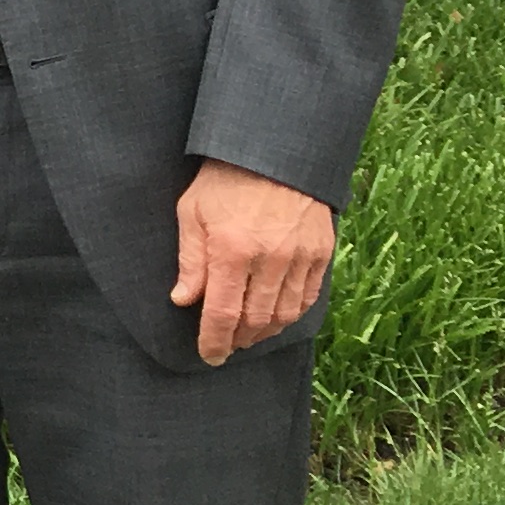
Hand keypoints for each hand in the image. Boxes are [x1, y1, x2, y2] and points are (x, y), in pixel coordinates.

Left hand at [169, 157, 332, 365]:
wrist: (274, 149)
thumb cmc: (224, 179)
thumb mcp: (192, 212)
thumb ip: (190, 260)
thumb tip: (183, 300)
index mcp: (232, 251)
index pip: (222, 314)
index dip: (214, 342)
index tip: (208, 356)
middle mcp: (270, 259)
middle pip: (256, 320)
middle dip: (239, 340)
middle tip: (226, 346)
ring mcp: (300, 256)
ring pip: (285, 314)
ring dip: (266, 332)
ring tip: (249, 335)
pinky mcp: (321, 251)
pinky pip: (309, 296)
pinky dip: (293, 313)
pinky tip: (278, 316)